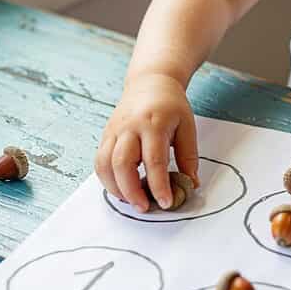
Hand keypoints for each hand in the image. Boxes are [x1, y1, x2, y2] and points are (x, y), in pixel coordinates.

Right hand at [94, 73, 199, 211]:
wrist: (150, 82)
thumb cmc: (171, 105)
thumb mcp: (187, 126)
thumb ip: (189, 156)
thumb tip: (190, 184)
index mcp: (154, 123)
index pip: (154, 160)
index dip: (159, 185)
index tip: (165, 203)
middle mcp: (130, 127)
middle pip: (122, 163)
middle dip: (131, 190)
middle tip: (144, 207)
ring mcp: (114, 130)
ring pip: (104, 164)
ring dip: (115, 188)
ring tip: (131, 200)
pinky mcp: (105, 134)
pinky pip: (99, 161)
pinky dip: (107, 179)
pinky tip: (121, 188)